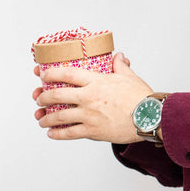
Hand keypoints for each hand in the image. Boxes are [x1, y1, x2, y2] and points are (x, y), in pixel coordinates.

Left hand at [32, 53, 153, 143]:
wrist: (150, 117)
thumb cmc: (141, 97)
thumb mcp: (129, 76)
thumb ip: (120, 66)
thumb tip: (119, 56)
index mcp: (96, 81)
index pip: (67, 73)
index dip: (51, 73)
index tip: (41, 74)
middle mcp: (89, 97)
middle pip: (57, 94)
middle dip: (43, 97)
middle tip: (39, 99)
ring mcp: (89, 114)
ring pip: (59, 116)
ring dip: (46, 118)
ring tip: (41, 119)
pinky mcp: (92, 130)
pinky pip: (69, 133)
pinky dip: (57, 134)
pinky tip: (51, 133)